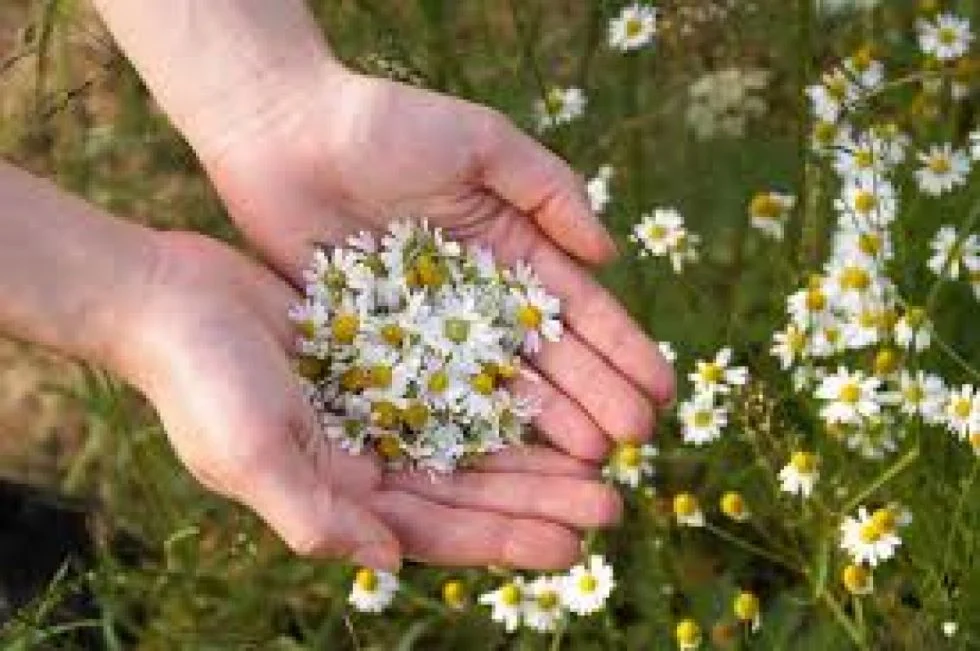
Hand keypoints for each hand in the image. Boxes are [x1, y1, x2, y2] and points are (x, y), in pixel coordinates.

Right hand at [124, 231, 622, 569]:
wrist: (169, 299)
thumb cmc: (200, 382)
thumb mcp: (250, 455)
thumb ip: (315, 516)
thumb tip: (389, 562)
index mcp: (340, 495)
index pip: (440, 529)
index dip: (507, 538)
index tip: (575, 542)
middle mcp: (365, 460)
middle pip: (471, 489)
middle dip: (540, 498)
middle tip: (613, 502)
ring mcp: (376, 409)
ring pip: (473, 438)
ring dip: (534, 451)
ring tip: (602, 456)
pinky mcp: (381, 357)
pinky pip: (456, 381)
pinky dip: (501, 391)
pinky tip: (547, 390)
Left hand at [199, 68, 674, 461]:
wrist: (284, 134)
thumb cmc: (386, 127)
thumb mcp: (482, 143)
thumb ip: (550, 191)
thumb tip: (610, 253)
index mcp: (510, 248)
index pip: (577, 308)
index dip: (620, 348)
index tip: (659, 387)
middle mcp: (477, 298)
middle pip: (546, 357)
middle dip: (595, 397)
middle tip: (635, 441)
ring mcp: (429, 329)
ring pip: (496, 386)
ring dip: (545, 422)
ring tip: (589, 461)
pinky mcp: (378, 347)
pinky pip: (429, 394)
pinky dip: (466, 427)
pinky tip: (504, 459)